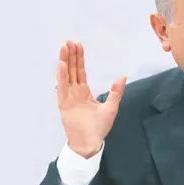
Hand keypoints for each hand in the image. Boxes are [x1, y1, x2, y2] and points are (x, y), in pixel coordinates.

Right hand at [56, 40, 126, 157]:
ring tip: (63, 48)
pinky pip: (62, 88)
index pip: (80, 72)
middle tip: (69, 41)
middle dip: (71, 56)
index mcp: (84, 92)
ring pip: (66, 76)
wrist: (91, 143)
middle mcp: (74, 93)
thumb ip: (116, 92)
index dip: (79, 59)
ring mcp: (68, 98)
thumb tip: (122, 76)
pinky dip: (61, 76)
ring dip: (64, 62)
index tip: (77, 45)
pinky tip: (61, 65)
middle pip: (72, 70)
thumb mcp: (111, 107)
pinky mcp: (64, 105)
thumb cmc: (100, 127)